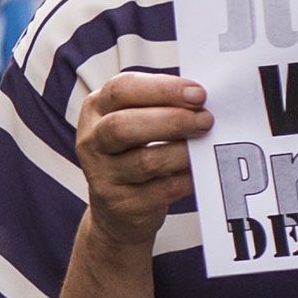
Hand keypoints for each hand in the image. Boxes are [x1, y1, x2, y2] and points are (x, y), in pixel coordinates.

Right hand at [74, 69, 209, 248]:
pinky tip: (198, 171)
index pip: (121, 90)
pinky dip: (186, 178)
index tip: (198, 94)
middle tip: (206, 120)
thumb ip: (160, 105)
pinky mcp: (121, 205)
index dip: (162, 89)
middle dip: (172, 120)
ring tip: (205, 145)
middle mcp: (92, 141)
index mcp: (95, 109)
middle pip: (123, 126)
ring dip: (183, 151)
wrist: (118, 208)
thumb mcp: (135, 120)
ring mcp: (102, 176)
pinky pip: (161, 190)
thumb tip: (201, 100)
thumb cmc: (134, 152)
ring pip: (145, 161)